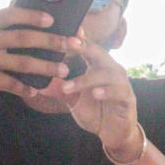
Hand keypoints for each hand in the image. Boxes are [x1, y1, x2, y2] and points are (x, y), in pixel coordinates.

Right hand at [0, 7, 77, 98]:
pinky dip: (24, 88)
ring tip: (63, 70)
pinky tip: (36, 91)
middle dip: (51, 41)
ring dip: (46, 67)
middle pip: (24, 39)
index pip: (12, 15)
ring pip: (22, 63)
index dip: (33, 16)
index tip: (52, 19)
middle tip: (72, 44)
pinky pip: (10, 84)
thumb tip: (18, 10)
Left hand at [58, 40, 142, 161]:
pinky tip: (96, 93)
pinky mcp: (128, 98)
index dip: (77, 39)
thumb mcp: (73, 101)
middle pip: (98, 53)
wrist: (113, 134)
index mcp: (97, 66)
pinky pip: (119, 91)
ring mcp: (121, 83)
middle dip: (84, 47)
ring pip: (106, 74)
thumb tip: (36, 83)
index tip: (61, 31)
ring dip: (86, 79)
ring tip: (68, 87)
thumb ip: (59, 90)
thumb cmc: (95, 112)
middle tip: (69, 43)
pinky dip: (107, 91)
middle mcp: (111, 70)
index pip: (87, 48)